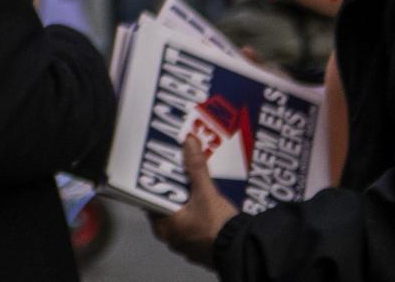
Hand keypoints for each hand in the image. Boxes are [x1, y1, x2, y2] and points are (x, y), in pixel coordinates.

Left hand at [151, 132, 239, 265]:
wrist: (243, 253)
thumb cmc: (219, 228)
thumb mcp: (207, 193)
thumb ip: (196, 167)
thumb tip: (189, 142)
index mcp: (163, 226)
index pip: (150, 200)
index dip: (156, 184)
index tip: (161, 171)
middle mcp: (170, 238)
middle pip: (166, 208)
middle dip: (174, 192)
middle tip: (180, 175)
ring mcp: (185, 246)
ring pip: (181, 219)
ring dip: (187, 205)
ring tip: (194, 188)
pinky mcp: (201, 250)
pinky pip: (194, 229)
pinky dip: (197, 218)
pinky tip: (207, 207)